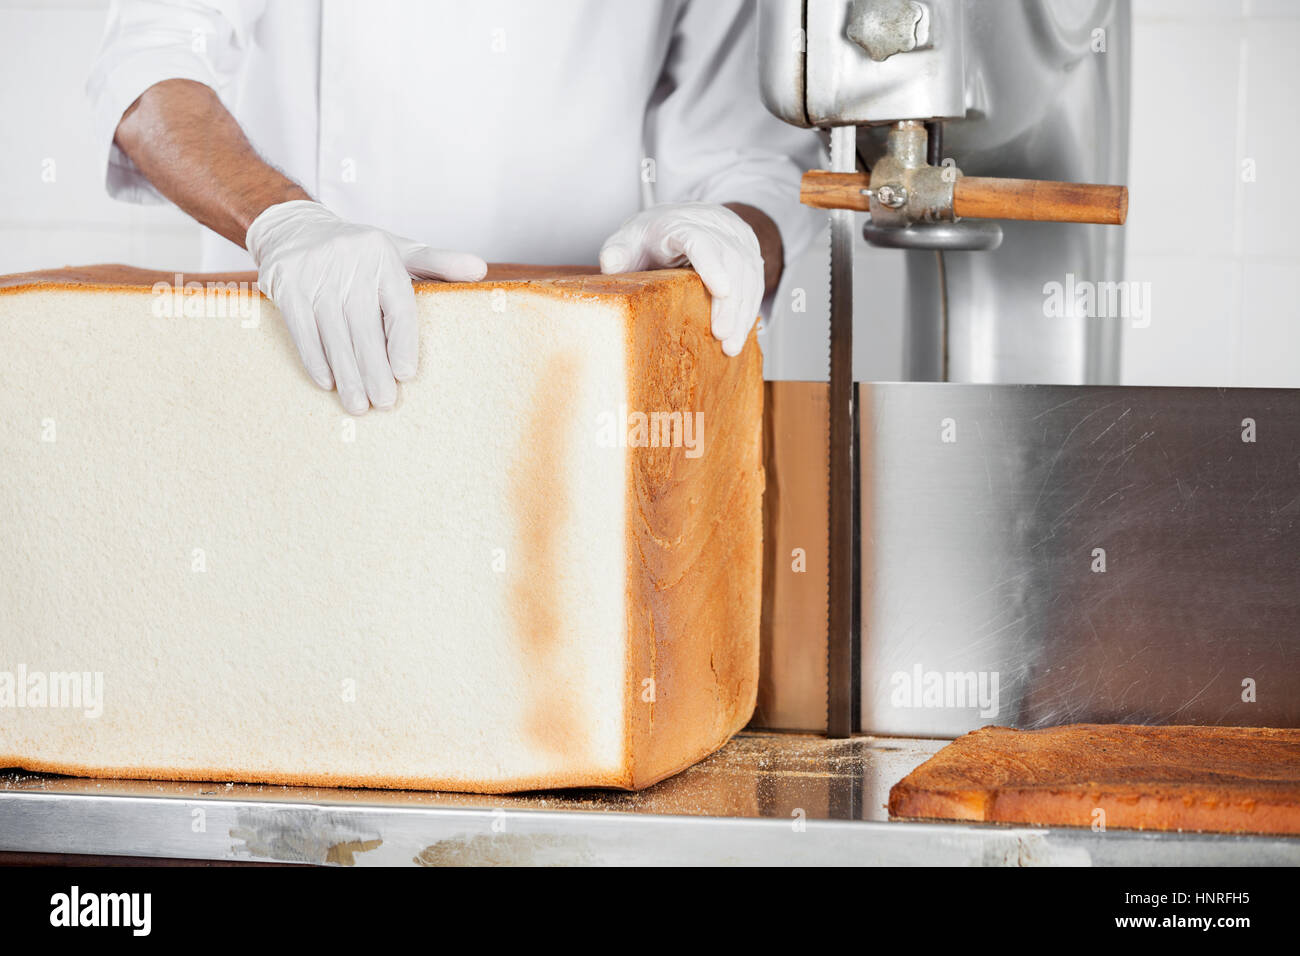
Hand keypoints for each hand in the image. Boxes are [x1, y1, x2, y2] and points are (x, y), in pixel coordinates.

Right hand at [246, 200, 486, 412]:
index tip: (406, 375)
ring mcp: (314, 273)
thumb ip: (438, 263)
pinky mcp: (285, 284)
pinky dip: (315, 359)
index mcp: (382, 255)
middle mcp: (349, 262)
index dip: (402, 342)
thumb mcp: (399, 249)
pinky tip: (328, 383)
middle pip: (364, 325)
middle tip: (384, 403)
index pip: (397, 304)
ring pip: (334, 333)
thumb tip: (479, 270)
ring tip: (358, 405)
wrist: (294, 226)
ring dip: (347, 373)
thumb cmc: (358, 250)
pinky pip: (302, 329)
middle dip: (374, 369)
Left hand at [599, 201, 763, 356]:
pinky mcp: (748, 253)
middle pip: (731, 259)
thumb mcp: (627, 240)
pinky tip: (740, 336)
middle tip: (721, 335)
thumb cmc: (651, 237)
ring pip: (749, 272)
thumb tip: (612, 265)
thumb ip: (617, 252)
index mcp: (680, 222)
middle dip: (729, 301)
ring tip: (731, 346)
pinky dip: (748, 311)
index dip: (712, 263)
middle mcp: (713, 225)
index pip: (701, 239)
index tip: (721, 290)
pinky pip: (756, 282)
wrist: (679, 220)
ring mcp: (735, 238)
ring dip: (742, 312)